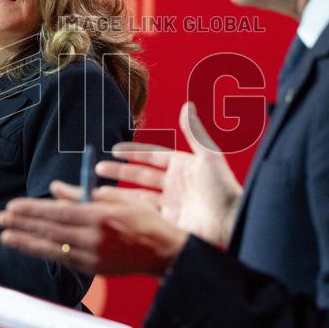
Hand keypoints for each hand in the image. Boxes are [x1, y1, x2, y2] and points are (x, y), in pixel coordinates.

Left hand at [0, 180, 188, 275]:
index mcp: (99, 216)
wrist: (164, 252)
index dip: (32, 210)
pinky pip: (64, 261)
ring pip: (52, 249)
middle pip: (50, 230)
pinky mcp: (94, 270)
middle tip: (2, 219)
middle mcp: (94, 238)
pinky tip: (31, 248)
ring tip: (6, 237)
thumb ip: (82, 194)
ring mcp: (93, 256)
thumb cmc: (143, 220)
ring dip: (27, 242)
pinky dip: (46, 253)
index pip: (57, 212)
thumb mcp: (116, 199)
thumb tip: (55, 188)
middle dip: (23, 224)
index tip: (13, 206)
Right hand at [96, 101, 242, 245]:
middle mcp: (174, 185)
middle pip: (140, 176)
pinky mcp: (169, 222)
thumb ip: (194, 131)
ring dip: (119, 192)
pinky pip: (145, 214)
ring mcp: (171, 204)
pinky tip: (113, 208)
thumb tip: (187, 105)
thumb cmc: (223, 188)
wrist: (231, 223)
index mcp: (182, 166)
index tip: (114, 149)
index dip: (134, 152)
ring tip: (98, 190)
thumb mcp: (208, 156)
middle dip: (119, 171)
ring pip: (138, 196)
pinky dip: (129, 211)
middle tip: (98, 168)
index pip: (152, 156)